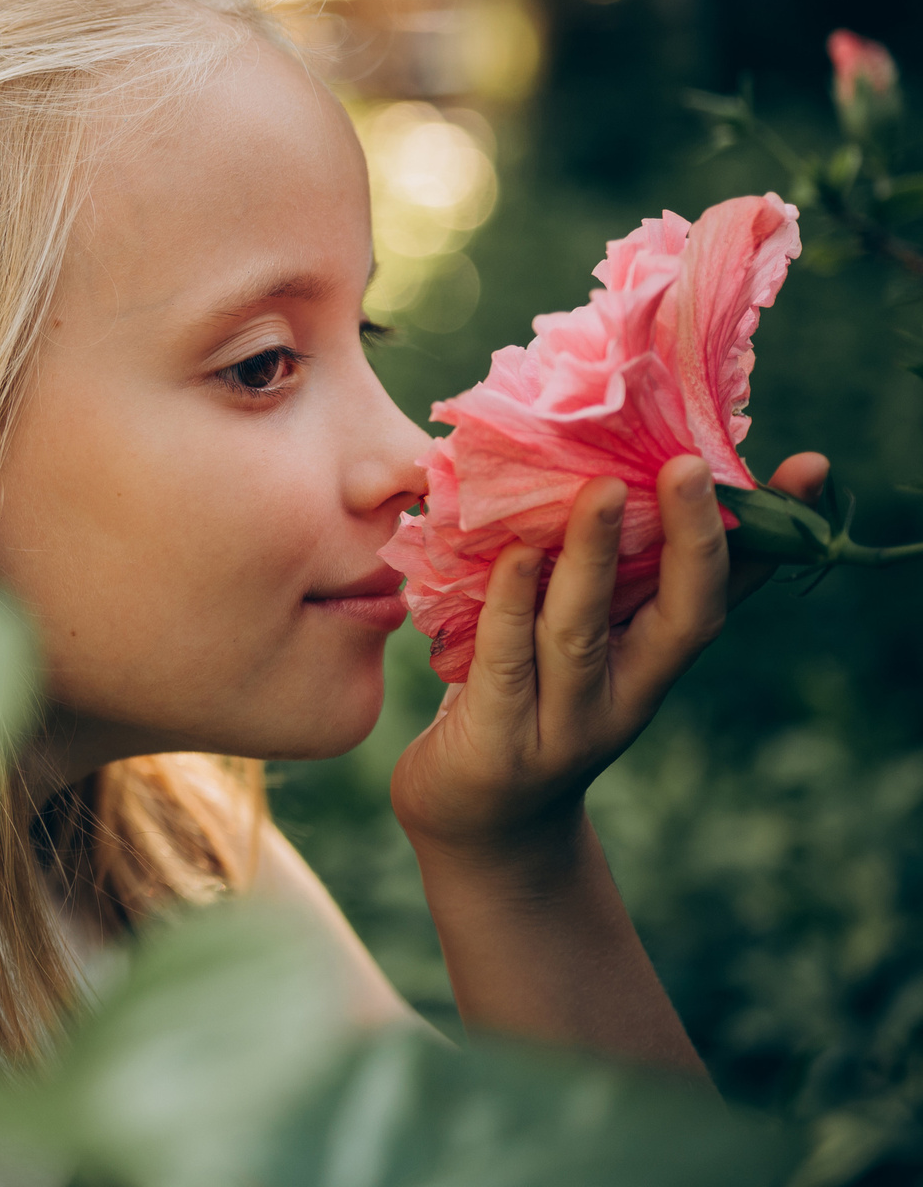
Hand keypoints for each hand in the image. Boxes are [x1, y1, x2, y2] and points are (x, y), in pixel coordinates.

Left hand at [390, 450, 827, 875]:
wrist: (480, 822)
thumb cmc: (532, 704)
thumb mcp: (588, 643)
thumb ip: (611, 577)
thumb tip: (634, 478)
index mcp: (657, 662)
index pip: (723, 591)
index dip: (761, 533)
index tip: (805, 468)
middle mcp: (629, 694)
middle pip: (681, 615)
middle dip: (690, 539)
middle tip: (689, 464)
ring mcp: (567, 723)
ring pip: (583, 632)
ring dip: (592, 557)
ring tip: (599, 487)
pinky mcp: (499, 742)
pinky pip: (506, 663)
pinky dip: (510, 606)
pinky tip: (513, 555)